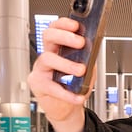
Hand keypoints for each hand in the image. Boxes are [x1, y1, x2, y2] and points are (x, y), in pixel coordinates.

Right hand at [27, 17, 93, 131]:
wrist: (66, 108)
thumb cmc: (75, 86)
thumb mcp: (86, 69)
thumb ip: (88, 59)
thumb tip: (93, 51)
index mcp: (58, 48)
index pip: (56, 28)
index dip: (64, 24)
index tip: (76, 25)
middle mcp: (47, 55)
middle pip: (48, 36)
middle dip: (64, 36)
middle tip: (80, 43)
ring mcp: (41, 69)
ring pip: (47, 58)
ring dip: (66, 63)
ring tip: (80, 70)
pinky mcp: (38, 85)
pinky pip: (52, 87)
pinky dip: (67, 93)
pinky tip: (78, 96)